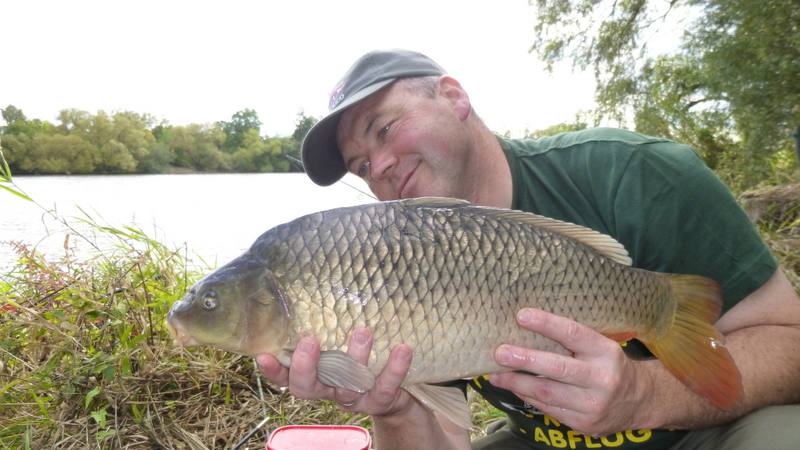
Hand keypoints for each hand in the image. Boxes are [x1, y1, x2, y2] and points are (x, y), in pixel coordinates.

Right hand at [255, 327, 416, 416]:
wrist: (394, 394)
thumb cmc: (359, 358)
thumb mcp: (341, 341)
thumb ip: (327, 323)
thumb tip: (312, 277)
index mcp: (314, 375)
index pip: (285, 376)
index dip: (273, 369)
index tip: (263, 354)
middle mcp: (328, 389)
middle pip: (307, 388)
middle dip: (305, 367)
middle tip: (309, 342)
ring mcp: (353, 398)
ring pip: (347, 386)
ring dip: (354, 359)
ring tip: (363, 331)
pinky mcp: (379, 401)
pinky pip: (385, 388)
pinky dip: (394, 369)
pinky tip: (402, 349)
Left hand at [488, 309, 650, 436]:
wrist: (640, 401)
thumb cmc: (610, 366)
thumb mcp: (601, 346)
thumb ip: (573, 339)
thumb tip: (528, 323)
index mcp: (606, 352)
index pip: (574, 334)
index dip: (547, 324)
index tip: (522, 315)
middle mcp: (602, 379)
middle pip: (557, 368)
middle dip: (525, 359)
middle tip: (500, 352)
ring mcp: (593, 404)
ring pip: (547, 392)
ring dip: (516, 383)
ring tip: (495, 374)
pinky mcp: (584, 423)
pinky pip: (548, 408)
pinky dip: (527, 397)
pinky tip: (514, 388)